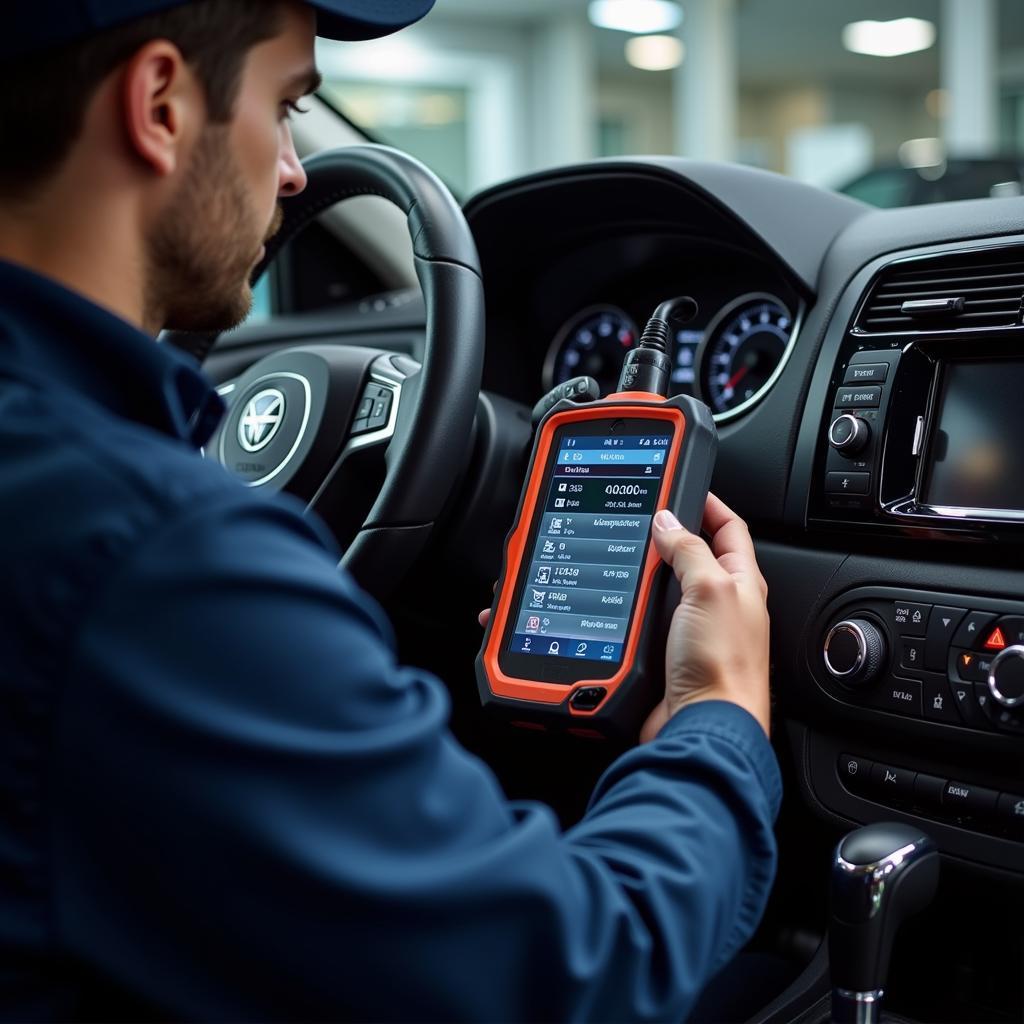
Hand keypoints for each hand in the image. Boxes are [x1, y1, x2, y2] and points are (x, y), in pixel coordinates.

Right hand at [640, 494, 769, 742]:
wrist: (703, 726)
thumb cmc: (724, 667)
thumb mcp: (710, 589)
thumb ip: (690, 551)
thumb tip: (667, 521)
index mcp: (742, 584)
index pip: (729, 528)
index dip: (708, 503)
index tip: (682, 483)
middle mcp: (719, 605)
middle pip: (694, 556)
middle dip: (670, 535)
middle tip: (642, 516)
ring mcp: (692, 631)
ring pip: (665, 589)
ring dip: (646, 573)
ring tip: (624, 554)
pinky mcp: (667, 655)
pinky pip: (646, 621)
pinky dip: (630, 607)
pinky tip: (616, 601)